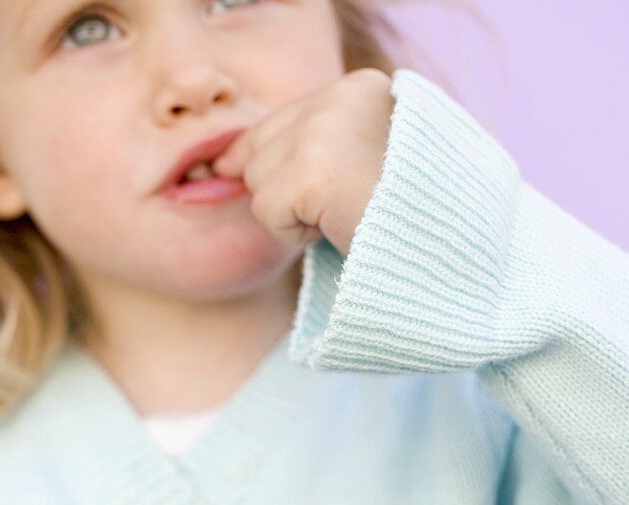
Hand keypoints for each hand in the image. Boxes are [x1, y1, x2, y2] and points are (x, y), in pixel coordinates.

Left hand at [214, 68, 393, 256]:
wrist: (450, 247)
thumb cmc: (409, 218)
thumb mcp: (363, 163)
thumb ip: (309, 149)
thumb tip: (224, 162)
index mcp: (360, 87)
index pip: (281, 121)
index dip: (281, 167)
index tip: (310, 195)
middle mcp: (340, 96)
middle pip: (261, 149)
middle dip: (288, 191)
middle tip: (340, 209)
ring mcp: (324, 130)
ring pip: (259, 181)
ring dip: (294, 214)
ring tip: (346, 216)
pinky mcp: (312, 171)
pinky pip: (265, 211)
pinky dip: (295, 233)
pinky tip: (337, 227)